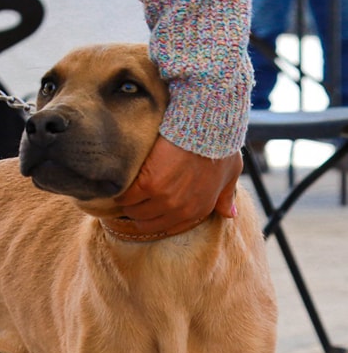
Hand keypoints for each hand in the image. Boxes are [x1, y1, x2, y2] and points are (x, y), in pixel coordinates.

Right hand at [114, 137, 241, 237]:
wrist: (207, 124)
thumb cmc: (220, 145)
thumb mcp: (231, 173)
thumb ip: (226, 197)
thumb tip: (229, 214)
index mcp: (198, 210)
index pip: (166, 228)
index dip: (154, 218)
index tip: (148, 206)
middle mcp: (179, 209)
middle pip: (145, 222)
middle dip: (138, 211)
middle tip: (133, 196)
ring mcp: (162, 198)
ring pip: (132, 210)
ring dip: (127, 201)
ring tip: (125, 187)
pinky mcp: (147, 183)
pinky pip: (125, 196)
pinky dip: (120, 190)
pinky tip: (120, 180)